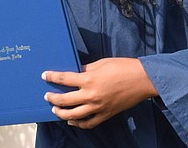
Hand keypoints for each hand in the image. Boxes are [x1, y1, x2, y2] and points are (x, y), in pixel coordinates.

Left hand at [42, 57, 157, 128]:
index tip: (44, 76)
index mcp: (89, 79)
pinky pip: (88, 123)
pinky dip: (78, 124)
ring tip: (55, 109)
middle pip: (65, 100)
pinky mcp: (106, 114)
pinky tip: (72, 121)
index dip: (52, 77)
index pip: (64, 79)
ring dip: (61, 113)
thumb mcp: (102, 63)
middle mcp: (91, 95)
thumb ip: (87, 69)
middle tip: (47, 96)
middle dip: (53, 98)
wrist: (142, 80)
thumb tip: (76, 72)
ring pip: (74, 115)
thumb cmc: (123, 67)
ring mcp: (98, 107)